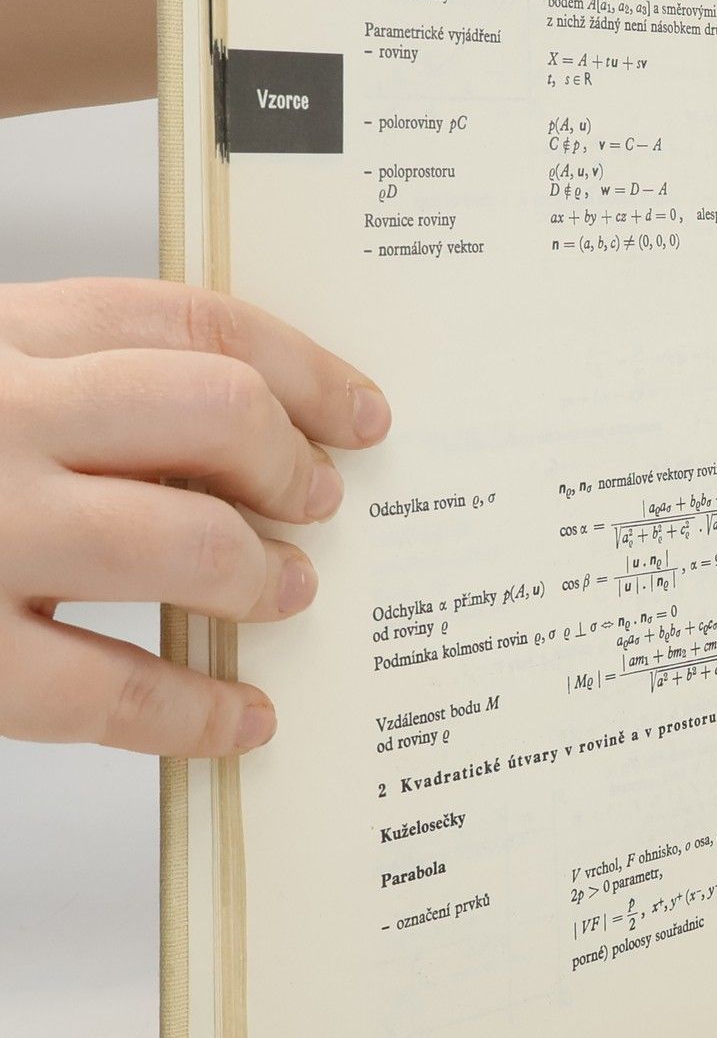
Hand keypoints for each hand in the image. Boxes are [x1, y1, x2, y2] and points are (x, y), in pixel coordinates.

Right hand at [0, 280, 389, 755]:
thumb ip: (79, 381)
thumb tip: (247, 433)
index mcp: (0, 334)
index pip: (193, 321)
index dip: (304, 367)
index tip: (360, 412)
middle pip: (209, 410)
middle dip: (289, 461)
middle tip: (319, 502)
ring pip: (178, 541)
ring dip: (259, 573)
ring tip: (286, 591)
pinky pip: (103, 689)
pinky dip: (192, 708)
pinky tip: (239, 716)